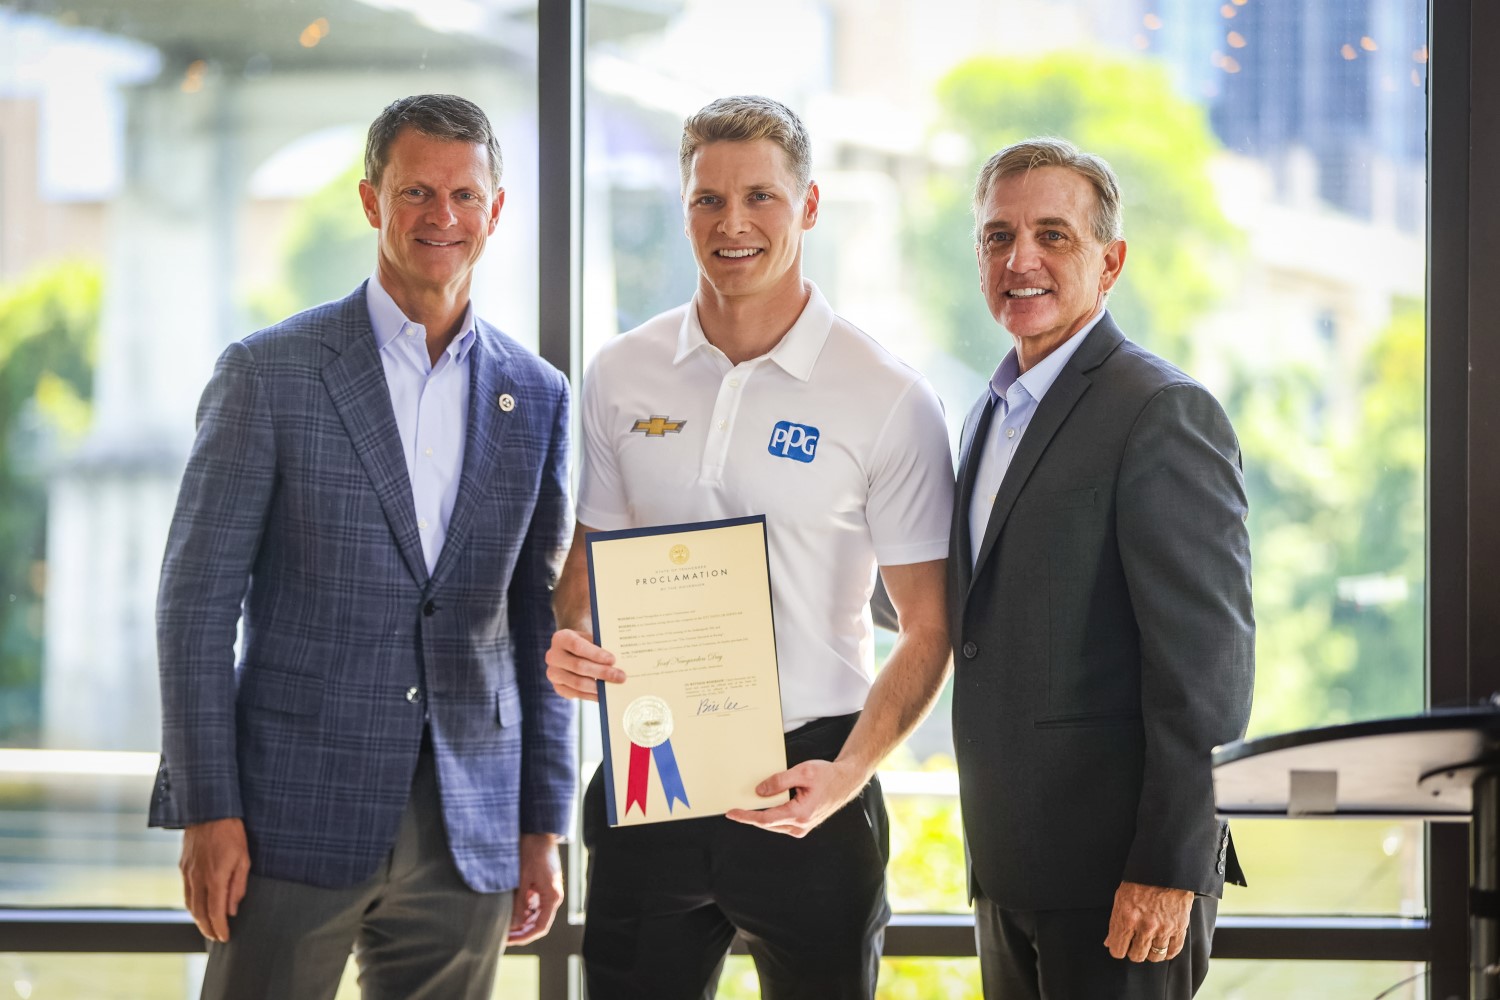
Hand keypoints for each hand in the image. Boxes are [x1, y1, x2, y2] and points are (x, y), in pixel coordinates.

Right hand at [180, 817, 249, 941]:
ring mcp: (188, 873)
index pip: (215, 912)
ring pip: (190, 904)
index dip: (219, 928)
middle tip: (216, 938)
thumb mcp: (243, 858)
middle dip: (207, 928)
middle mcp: (198, 878)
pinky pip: (186, 892)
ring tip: (207, 928)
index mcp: (215, 878)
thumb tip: (233, 909)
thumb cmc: (232, 833)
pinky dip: (191, 905)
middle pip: (199, 913)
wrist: (209, 810)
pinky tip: (198, 908)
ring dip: (198, 919)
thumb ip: (237, 886)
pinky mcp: (182, 866)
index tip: (224, 938)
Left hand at [508, 833, 563, 944]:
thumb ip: (519, 904)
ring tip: (502, 925)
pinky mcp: (543, 884)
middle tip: (502, 936)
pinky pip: (533, 903)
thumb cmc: (532, 851)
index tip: (508, 941)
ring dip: (520, 921)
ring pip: (535, 914)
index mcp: (552, 896)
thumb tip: (514, 925)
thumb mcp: (522, 879)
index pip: (541, 927)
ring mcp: (548, 890)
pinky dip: (522, 909)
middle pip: (538, 922)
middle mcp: (553, 896)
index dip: (524, 937)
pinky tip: (508, 910)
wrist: (539, 830)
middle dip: (520, 931)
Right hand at [544, 629, 622, 701]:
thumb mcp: (591, 638)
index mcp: (561, 638)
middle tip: (621, 676)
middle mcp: (553, 656)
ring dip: (598, 687)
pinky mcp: (558, 687)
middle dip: (602, 672)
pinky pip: (576, 694)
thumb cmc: (587, 643)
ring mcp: (553, 673)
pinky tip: (604, 695)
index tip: (612, 660)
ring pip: (577, 683)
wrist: (572, 652)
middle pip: (579, 666)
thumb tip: (619, 663)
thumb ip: (601, 648)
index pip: (577, 646)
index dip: (595, 654)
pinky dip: (592, 696)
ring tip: (615, 686)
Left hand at [724, 758, 866, 837]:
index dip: (747, 816)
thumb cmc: (827, 775)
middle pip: (767, 823)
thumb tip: (760, 791)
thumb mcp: (802, 771)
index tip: (732, 813)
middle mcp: (801, 825)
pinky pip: (781, 822)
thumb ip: (779, 781)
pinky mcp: (802, 825)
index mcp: (800, 813)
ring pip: (773, 824)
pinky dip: (771, 814)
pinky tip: (765, 805)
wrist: (846, 781)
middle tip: (734, 806)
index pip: (766, 819)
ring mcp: (802, 827)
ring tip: (747, 805)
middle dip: (750, 815)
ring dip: (760, 815)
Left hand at [1104, 881, 1193, 961]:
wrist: (1165, 869)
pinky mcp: (1179, 928)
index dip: (1118, 949)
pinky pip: (1173, 951)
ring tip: (1149, 943)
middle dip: (1133, 951)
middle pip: (1137, 956)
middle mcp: (1145, 927)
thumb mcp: (1120, 898)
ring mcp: (1164, 929)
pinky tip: (1163, 944)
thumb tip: (1109, 942)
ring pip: (1155, 957)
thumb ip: (1115, 922)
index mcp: (1127, 918)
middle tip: (1135, 943)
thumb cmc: (1140, 881)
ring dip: (1151, 952)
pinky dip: (1167, 951)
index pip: (1118, 950)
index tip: (1121, 945)